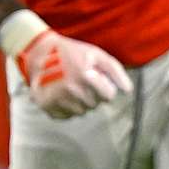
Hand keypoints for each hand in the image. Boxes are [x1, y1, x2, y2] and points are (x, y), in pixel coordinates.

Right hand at [15, 30, 131, 119]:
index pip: (108, 96)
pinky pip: (66, 116)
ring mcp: (56, 98)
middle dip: (93, 94)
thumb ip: (116, 72)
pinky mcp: (45, 105)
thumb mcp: (97, 55)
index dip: (105, 87)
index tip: (97, 79)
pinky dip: (67, 108)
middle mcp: (70, 89)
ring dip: (81, 102)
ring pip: (81, 112)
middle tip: (83, 81)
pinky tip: (63, 94)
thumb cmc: (73, 53)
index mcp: (85, 75)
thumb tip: (127, 91)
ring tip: (72, 86)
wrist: (41, 53)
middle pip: (95, 105)